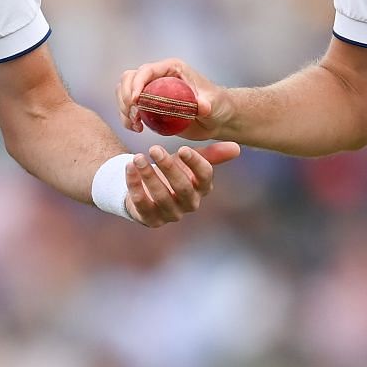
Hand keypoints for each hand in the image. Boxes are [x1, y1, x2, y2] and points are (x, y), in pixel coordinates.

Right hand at [118, 59, 233, 141]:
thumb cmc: (218, 105)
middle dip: (125, 97)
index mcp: (172, 68)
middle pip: (129, 78)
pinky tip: (136, 129)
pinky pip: (129, 107)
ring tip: (134, 125)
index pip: (146, 70)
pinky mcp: (149, 105)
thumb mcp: (214, 104)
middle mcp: (159, 76)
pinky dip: (127, 118)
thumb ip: (207, 104)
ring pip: (124, 91)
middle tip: (134, 116)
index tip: (134, 102)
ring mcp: (151, 90)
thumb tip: (201, 106)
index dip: (136, 83)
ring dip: (123, 108)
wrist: (217, 118)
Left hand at [123, 141, 241, 225]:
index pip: (205, 178)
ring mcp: (169, 214)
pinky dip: (134, 185)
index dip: (196, 163)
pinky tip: (129, 168)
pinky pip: (142, 204)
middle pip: (182, 188)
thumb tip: (237, 148)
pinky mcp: (149, 219)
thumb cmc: (172, 172)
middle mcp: (189, 204)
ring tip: (138, 157)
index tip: (183, 148)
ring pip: (161, 196)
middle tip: (154, 148)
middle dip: (168, 168)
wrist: (146, 187)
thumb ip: (211, 154)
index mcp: (201, 189)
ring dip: (149, 176)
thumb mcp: (189, 161)